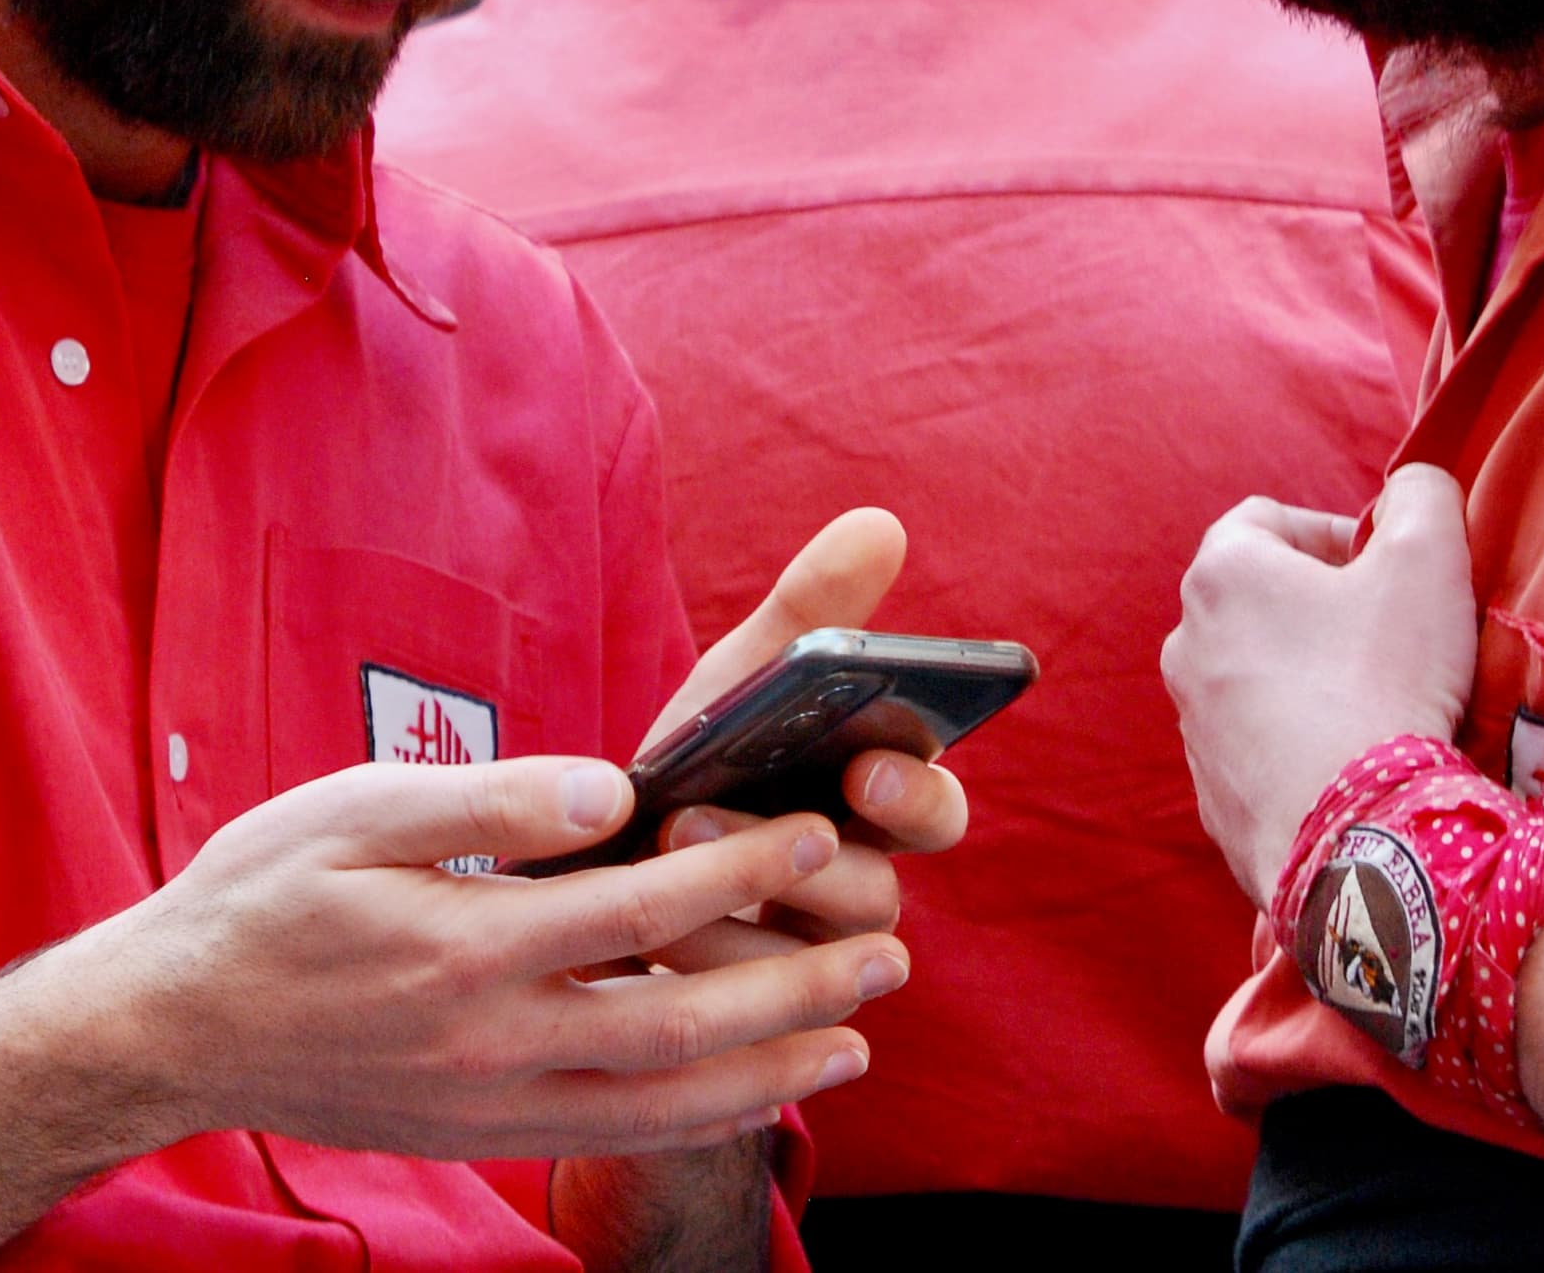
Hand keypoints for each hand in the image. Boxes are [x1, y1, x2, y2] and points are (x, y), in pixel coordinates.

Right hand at [43, 754, 906, 1162]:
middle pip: (680, 1024)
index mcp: (465, 946)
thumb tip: (611, 793)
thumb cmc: (264, 895)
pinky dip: (700, 1124)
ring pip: (662, 1103)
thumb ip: (490, 801)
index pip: (640, 913)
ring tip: (858, 1037)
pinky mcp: (483, 1135)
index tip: (818, 831)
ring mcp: (490, 1102)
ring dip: (771, 1071)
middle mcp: (490, 1040)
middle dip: (796, 987)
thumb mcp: (357, 809)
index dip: (742, 874)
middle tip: (887, 949)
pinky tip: (759, 1096)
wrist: (175, 1026)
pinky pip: (614, 1139)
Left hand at [638, 511, 968, 979]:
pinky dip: (706, 975)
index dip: (918, 796)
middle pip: (880, 894)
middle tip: (740, 823)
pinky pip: (755, 1021)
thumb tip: (881, 521)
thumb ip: (809, 613)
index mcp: (877, 807)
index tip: (869, 771)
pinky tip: (647, 942)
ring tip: (670, 855)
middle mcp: (863, 889)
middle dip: (814, 863)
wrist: (605, 871)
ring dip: (742, 917)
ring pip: (814, 963)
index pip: (938, 809)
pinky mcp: (755, 1021)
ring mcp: (812, 966)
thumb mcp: (741, 686)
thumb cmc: (700, 764)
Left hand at [1164, 464, 1479, 909]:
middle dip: (1324, 608)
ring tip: (1378, 704)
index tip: (1386, 572)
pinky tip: (1354, 762)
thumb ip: (1422, 495)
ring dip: (1310, 677)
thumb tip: (1411, 491)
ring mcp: (1193, 724)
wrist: (1357, 837)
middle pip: (1261, 600)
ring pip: (1258, 675)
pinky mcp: (1210, 793)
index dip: (1336, 533)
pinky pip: (1260, 746)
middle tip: (1391, 637)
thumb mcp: (1429, 557)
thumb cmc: (1386, 682)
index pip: (1269, 519)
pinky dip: (1300, 743)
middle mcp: (1186, 644)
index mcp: (1222, 575)